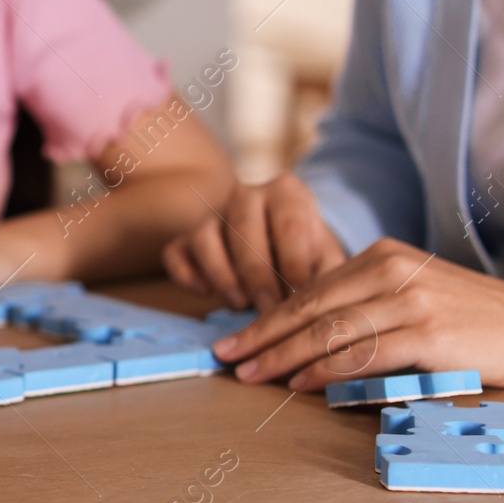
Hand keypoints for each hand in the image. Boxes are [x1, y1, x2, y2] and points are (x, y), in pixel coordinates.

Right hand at [163, 173, 345, 312]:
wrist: (270, 236)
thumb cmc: (304, 252)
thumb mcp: (326, 257)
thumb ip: (329, 276)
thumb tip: (326, 307)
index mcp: (286, 192)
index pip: (289, 225)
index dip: (295, 265)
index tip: (302, 299)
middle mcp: (245, 194)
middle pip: (244, 231)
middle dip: (259, 277)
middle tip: (270, 311)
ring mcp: (211, 215)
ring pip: (205, 238)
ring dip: (222, 275)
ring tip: (240, 304)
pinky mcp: (184, 238)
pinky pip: (174, 254)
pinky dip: (186, 274)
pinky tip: (205, 294)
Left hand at [212, 238, 503, 389]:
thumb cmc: (472, 321)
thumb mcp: (412, 296)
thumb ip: (364, 305)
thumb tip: (305, 336)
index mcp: (381, 257)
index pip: (308, 291)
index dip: (266, 318)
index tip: (234, 341)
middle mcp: (390, 271)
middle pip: (308, 308)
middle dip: (261, 336)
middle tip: (225, 359)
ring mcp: (409, 301)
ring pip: (328, 330)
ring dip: (282, 356)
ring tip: (251, 375)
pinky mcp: (428, 334)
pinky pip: (363, 353)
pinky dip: (326, 369)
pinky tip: (300, 383)